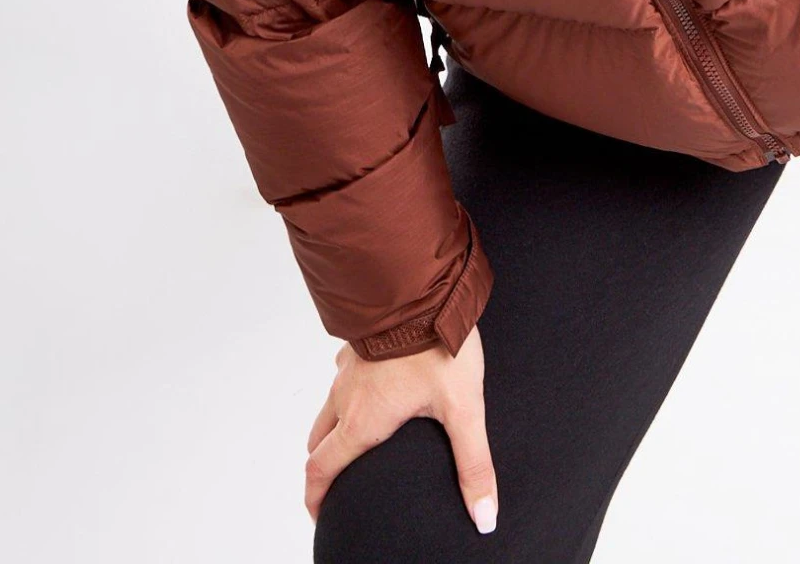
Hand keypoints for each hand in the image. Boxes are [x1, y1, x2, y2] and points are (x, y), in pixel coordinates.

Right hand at [305, 323, 498, 531]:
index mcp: (362, 420)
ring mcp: (348, 367)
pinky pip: (343, 375)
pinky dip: (347, 393)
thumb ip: (473, 463)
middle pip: (319, 441)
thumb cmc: (438, 344)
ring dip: (332, 428)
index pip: (321, 468)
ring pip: (327, 406)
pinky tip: (374, 386)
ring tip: (355, 438)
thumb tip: (484, 516)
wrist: (421, 284)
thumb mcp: (464, 408)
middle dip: (323, 465)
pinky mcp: (358, 342)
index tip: (318, 514)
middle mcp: (346, 395)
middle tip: (335, 483)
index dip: (315, 498)